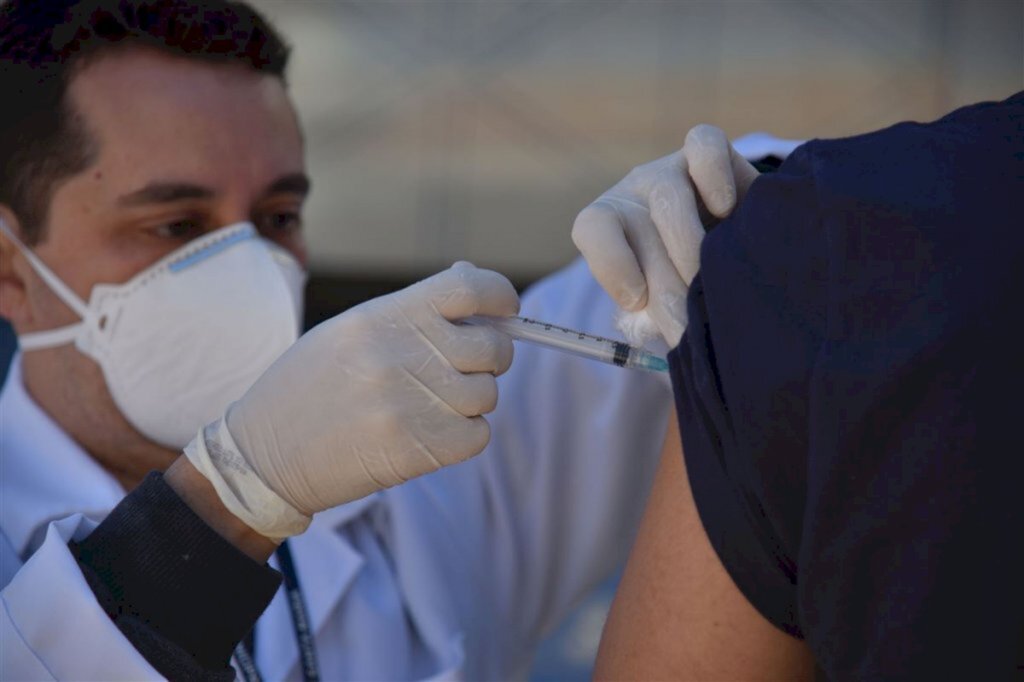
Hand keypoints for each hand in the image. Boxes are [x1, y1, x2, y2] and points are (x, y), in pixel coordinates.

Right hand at [184, 262, 517, 538]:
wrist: (263, 454)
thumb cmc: (309, 386)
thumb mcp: (350, 330)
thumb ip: (413, 310)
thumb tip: (472, 285)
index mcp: (386, 316)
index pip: (471, 289)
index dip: (500, 296)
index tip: (506, 309)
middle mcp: (403, 353)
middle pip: (493, 348)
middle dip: (489, 359)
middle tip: (462, 369)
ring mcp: (411, 403)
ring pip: (487, 395)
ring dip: (470, 401)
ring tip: (429, 405)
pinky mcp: (416, 449)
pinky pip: (477, 436)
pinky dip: (463, 437)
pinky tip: (429, 433)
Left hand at [572, 124, 758, 345]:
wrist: (734, 244)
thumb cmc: (689, 282)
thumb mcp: (665, 300)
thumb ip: (660, 316)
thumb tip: (674, 347)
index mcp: (608, 225)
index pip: (592, 228)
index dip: (611, 265)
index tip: (638, 301)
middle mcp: (633, 193)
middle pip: (641, 228)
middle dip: (668, 284)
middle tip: (691, 323)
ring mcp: (669, 168)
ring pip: (670, 199)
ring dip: (691, 247)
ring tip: (711, 282)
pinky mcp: (708, 150)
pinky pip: (702, 145)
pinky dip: (714, 176)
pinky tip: (728, 210)